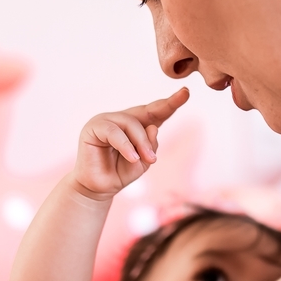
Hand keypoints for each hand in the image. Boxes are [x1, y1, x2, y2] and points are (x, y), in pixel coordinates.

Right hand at [71, 88, 188, 199]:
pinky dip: (125, 145)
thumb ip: (151, 145)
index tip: (186, 92)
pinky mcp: (93, 127)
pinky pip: (113, 131)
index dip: (171, 102)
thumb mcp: (143, 162)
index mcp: (136, 125)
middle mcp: (121, 118)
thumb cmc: (120, 173)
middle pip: (147, 111)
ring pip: (131, 122)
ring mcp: (107, 120)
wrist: (98, 189)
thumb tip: (154, 127)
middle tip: (178, 112)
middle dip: (164, 109)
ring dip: (141, 142)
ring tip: (148, 159)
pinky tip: (133, 158)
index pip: (156, 111)